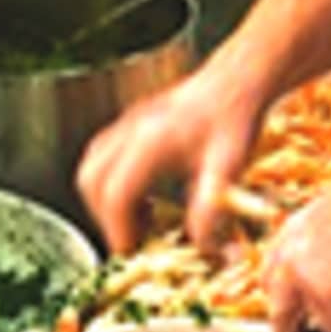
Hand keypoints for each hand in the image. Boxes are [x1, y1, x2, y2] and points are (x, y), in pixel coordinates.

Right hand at [76, 65, 260, 253]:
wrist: (239, 80)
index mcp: (149, 143)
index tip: (132, 251)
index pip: (115, 194)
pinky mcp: (134, 121)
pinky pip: (105, 155)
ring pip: (93, 167)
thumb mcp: (228, 170)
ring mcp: (129, 123)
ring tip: (141, 218)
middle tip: (134, 237)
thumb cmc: (233, 119)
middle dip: (105, 216)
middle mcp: (131, 130)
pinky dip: (113, 181)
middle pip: (91, 181)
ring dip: (107, 199)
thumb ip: (211, 212)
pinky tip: (146, 193)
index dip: (118, 228)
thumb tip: (203, 250)